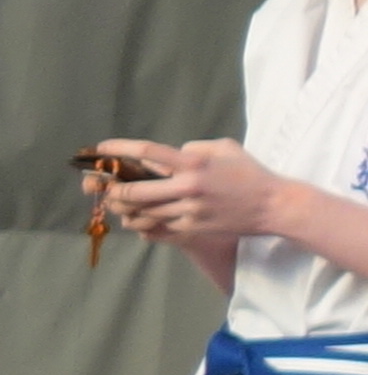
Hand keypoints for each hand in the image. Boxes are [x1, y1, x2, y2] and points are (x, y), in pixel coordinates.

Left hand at [92, 136, 285, 241]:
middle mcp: (188, 187)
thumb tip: (169, 155)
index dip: (119, 149)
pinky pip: (157, 226)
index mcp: (194, 163)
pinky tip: (137, 217)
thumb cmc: (249, 173)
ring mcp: (189, 210)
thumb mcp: (224, 148)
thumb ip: (193, 149)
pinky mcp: (191, 227)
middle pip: (134, 191)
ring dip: (124, 208)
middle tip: (103, 186)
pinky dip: (144, 221)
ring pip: (142, 212)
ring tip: (115, 202)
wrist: (273, 206)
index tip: (102, 147)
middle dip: (113, 190)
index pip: (148, 153)